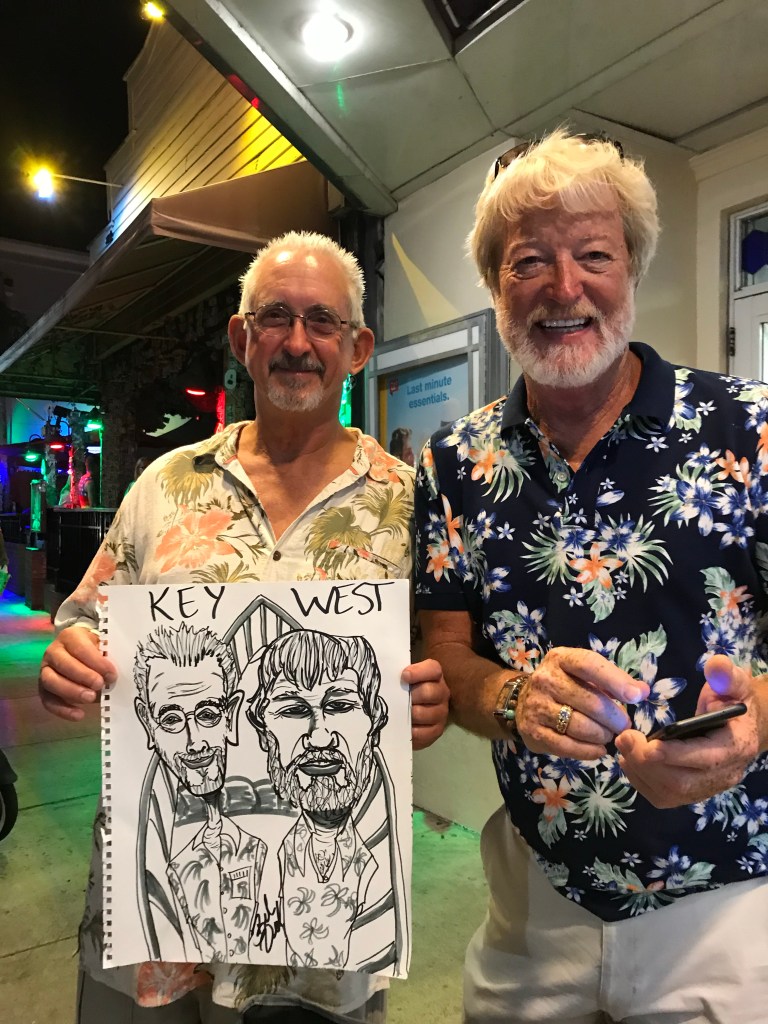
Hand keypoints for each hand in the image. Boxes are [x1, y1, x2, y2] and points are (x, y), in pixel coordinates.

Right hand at [38, 626, 116, 721]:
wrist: (82, 653)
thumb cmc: (95, 649)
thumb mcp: (103, 647)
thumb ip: (107, 657)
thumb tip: (112, 675)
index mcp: (70, 637)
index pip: (80, 648)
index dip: (96, 662)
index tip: (111, 674)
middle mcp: (54, 651)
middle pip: (63, 664)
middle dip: (83, 676)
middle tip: (100, 685)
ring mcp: (45, 669)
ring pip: (51, 681)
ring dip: (71, 692)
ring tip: (90, 699)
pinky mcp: (43, 688)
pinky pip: (48, 700)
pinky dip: (62, 710)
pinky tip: (79, 715)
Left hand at [402, 659, 449, 749]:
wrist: (414, 710)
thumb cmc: (406, 689)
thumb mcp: (403, 678)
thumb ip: (398, 673)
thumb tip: (384, 675)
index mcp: (435, 676)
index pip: (433, 670)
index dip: (419, 672)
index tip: (403, 676)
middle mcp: (442, 692)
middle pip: (428, 692)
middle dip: (410, 696)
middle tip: (398, 699)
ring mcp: (442, 712)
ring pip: (424, 713)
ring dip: (408, 715)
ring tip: (399, 714)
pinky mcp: (437, 730)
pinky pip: (424, 733)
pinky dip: (412, 731)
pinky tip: (404, 728)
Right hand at [517, 647, 648, 758]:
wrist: (523, 701)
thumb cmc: (564, 685)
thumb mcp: (584, 674)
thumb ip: (613, 681)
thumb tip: (642, 691)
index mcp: (560, 659)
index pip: (589, 665)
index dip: (615, 681)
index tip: (636, 697)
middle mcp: (545, 679)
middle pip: (590, 702)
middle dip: (614, 718)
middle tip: (624, 725)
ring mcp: (536, 706)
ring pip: (580, 727)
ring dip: (602, 735)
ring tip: (608, 735)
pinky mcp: (533, 731)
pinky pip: (567, 747)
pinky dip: (589, 751)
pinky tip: (598, 749)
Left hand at [615, 654, 762, 807]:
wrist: (743, 727)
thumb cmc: (735, 702)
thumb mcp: (735, 684)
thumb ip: (726, 676)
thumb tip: (716, 665)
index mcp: (736, 747)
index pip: (705, 759)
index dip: (673, 753)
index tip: (644, 740)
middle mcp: (724, 775)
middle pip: (681, 782)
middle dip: (646, 762)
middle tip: (624, 737)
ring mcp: (708, 788)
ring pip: (669, 793)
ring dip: (639, 771)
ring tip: (625, 745)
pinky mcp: (693, 794)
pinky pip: (663, 797)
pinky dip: (641, 779)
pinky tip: (631, 759)